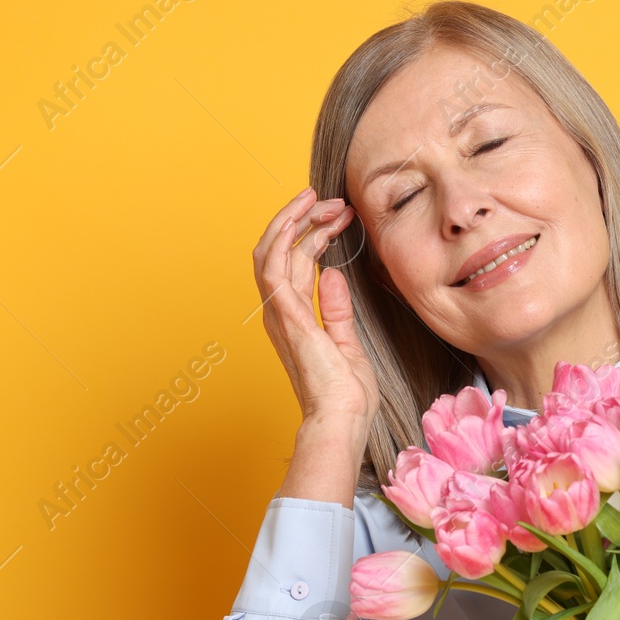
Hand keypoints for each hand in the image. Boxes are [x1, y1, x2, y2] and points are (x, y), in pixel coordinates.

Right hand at [252, 187, 376, 442]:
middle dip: (304, 220)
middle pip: (280, 251)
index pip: (296, 264)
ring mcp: (280, 314)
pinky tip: (300, 216)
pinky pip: (273, 266)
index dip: (313, 234)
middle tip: (333, 201)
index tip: (339, 217)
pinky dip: (283, 237)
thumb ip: (336, 309)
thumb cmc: (345, 396)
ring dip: (292, 220)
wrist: (342, 421)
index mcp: (294, 319)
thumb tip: (335, 276)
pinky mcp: (286, 316)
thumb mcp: (347, 343)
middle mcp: (280, 313)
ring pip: (272, 251)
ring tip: (318, 198)